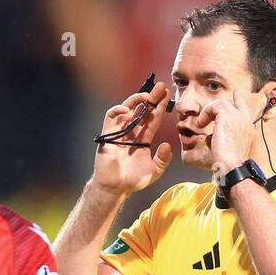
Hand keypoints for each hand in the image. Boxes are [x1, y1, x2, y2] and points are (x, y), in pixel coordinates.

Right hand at [90, 81, 172, 197]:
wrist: (115, 187)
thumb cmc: (133, 180)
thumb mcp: (154, 171)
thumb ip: (163, 159)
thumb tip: (168, 145)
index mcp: (142, 138)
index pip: (152, 118)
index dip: (160, 107)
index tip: (168, 95)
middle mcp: (131, 131)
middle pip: (142, 110)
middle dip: (151, 98)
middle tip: (161, 87)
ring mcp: (119, 131)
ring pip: (127, 109)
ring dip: (136, 100)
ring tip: (147, 95)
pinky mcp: (108, 134)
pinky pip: (111, 117)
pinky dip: (117, 110)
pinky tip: (127, 110)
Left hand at [194, 93, 255, 179]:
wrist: (232, 166)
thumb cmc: (229, 163)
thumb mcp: (228, 147)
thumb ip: (222, 138)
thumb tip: (209, 138)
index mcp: (248, 127)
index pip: (244, 108)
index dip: (239, 100)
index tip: (236, 93)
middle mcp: (245, 119)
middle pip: (231, 103)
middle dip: (217, 106)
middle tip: (206, 114)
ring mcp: (238, 116)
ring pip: (221, 104)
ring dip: (209, 112)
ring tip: (201, 124)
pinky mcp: (228, 116)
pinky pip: (214, 106)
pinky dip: (205, 114)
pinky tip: (201, 124)